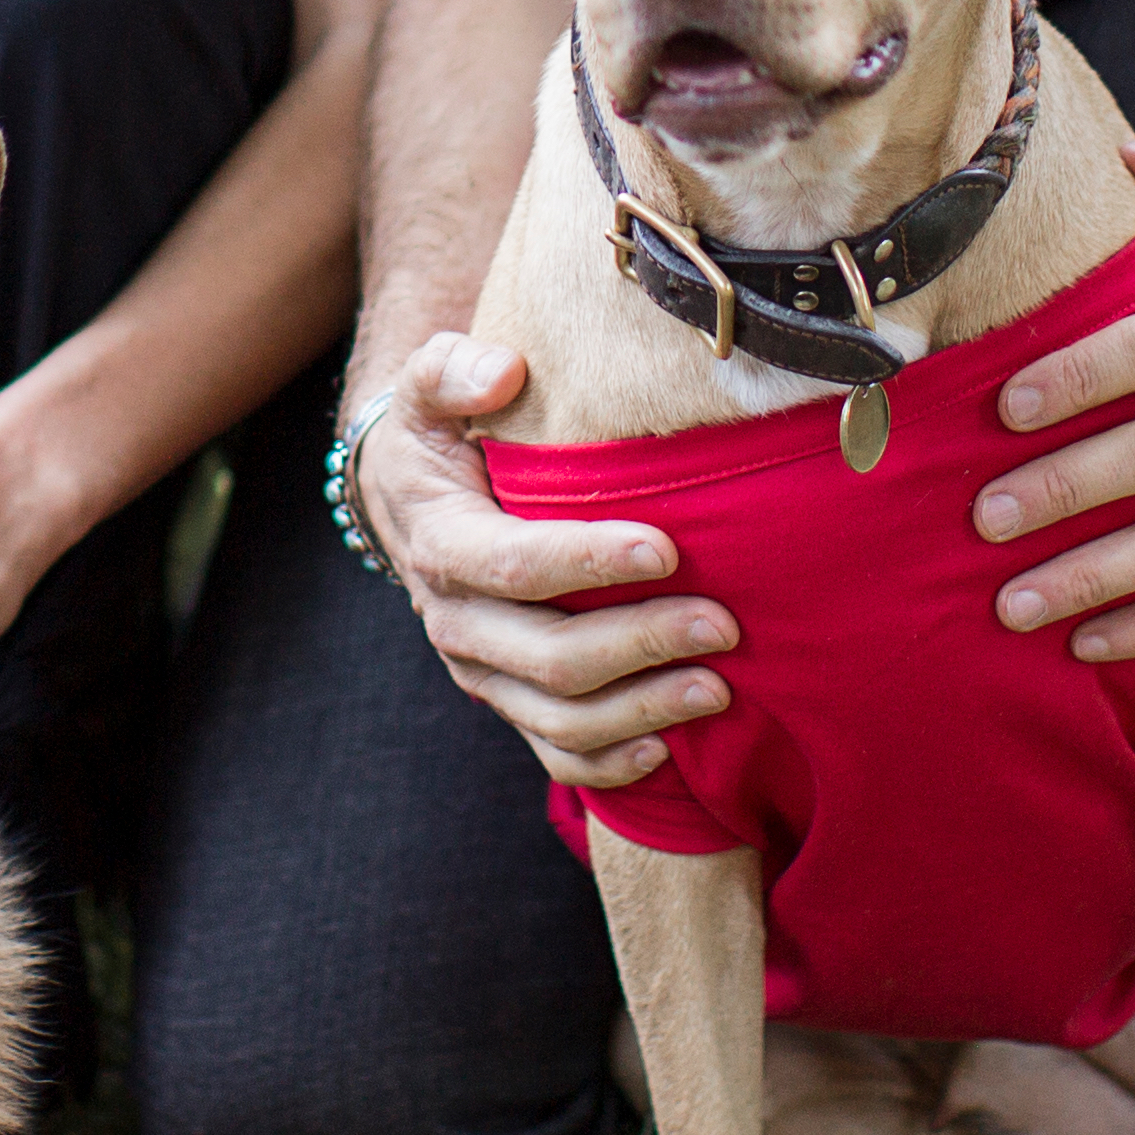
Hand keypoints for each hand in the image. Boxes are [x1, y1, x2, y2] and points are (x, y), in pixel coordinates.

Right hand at [349, 328, 737, 787]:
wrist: (411, 503)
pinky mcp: (510, 703)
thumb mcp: (427, 392)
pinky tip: (670, 748)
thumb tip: (503, 371)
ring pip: (560, 721)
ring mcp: (483, 674)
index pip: (517, 566)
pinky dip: (612, 765)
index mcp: (443, 546)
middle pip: (550, 659)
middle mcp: (457, 624)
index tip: (667, 545)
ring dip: (643, 709)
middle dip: (642, 644)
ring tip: (719, 686)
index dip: (589, 562)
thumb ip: (452, 369)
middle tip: (723, 624)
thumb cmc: (441, 437)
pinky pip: (557, 759)